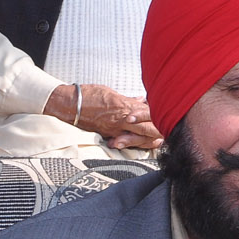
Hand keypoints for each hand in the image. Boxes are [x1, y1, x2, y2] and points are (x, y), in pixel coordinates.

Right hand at [44, 84, 162, 149]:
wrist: (69, 105)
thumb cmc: (88, 95)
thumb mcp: (111, 93)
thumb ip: (127, 100)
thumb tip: (140, 100)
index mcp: (124, 106)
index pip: (148, 112)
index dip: (160, 115)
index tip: (170, 115)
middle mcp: (121, 119)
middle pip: (147, 127)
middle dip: (159, 130)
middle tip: (170, 130)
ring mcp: (115, 129)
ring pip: (138, 137)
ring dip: (150, 139)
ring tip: (160, 140)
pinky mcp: (107, 134)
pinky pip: (125, 141)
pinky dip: (135, 142)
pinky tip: (141, 144)